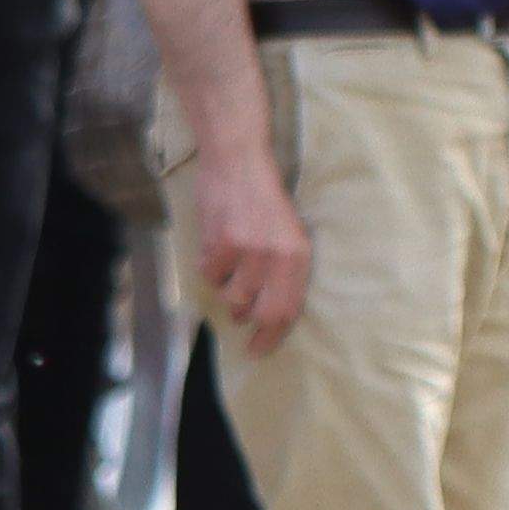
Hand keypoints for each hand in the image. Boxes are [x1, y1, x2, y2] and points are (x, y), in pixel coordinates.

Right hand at [179, 134, 312, 348]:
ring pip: (232, 297)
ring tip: (231, 274)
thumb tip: (267, 310)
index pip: (287, 309)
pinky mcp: (220, 244)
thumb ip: (283, 268)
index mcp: (298, 255)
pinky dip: (210, 269)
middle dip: (248, 323)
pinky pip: (210, 276)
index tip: (260, 349)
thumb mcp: (288, 231)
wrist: (237, 160)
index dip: (272, 336)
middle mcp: (276, 257)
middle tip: (241, 326)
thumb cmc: (263, 196)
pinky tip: (216, 249)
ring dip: (228, 293)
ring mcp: (247, 252)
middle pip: (260, 313)